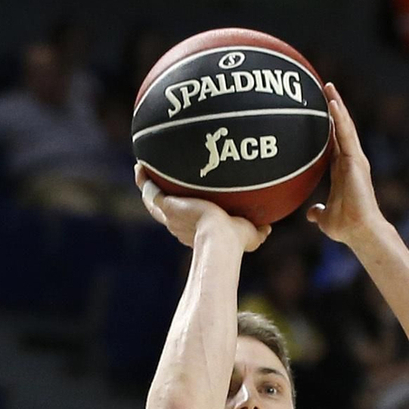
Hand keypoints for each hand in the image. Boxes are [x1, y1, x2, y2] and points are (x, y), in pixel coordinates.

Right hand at [135, 166, 268, 253]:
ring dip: (148, 185)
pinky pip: (149, 189)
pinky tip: (140, 165)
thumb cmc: (235, 243)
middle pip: (167, 208)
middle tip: (162, 182)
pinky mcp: (166, 206)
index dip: (185, 210)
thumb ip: (258, 231)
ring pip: (153, 199)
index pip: (186, 220)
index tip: (187, 201)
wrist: (220, 239)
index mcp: (196, 230)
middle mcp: (179, 224)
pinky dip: (143, 178)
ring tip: (144, 169)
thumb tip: (268, 228)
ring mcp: (170, 215)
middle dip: (164, 196)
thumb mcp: (250, 235)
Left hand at [305, 87, 378, 248]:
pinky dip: (339, 118)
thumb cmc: (345, 226)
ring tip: (328, 86)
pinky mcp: (357, 160)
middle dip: (333, 107)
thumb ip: (318, 212)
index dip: (328, 125)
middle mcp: (350, 161)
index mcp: (342, 169)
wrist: (359, 232)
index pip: (334, 141)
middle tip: (324, 87)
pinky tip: (332, 103)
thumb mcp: (325, 218)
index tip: (320, 109)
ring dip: (336, 105)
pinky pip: (346, 134)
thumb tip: (310, 213)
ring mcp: (355, 159)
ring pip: (345, 126)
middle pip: (340, 127)